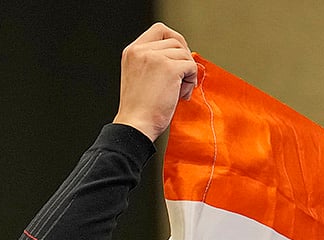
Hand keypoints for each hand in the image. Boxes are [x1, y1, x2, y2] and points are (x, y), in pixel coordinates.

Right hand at [113, 23, 197, 142]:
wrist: (136, 125)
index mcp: (132, 51)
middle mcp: (141, 50)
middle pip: (176, 41)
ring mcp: (155, 58)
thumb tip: (181, 56)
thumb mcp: (140, 76)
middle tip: (182, 79)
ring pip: (184, 54)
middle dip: (184, 59)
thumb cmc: (140, 110)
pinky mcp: (168, 68)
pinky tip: (181, 95)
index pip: (160, 30)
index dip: (175, 41)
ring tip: (178, 92)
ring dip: (187, 73)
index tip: (180, 57)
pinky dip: (191, 81)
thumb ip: (154, 62)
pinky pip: (191, 67)